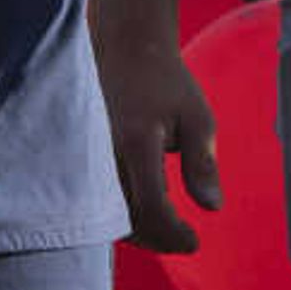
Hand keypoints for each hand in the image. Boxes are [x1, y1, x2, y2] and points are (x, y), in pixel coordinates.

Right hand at [98, 22, 217, 251]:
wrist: (124, 48)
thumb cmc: (165, 82)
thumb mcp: (197, 118)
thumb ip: (202, 163)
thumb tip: (212, 207)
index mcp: (137, 142)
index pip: (153, 208)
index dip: (174, 234)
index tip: (195, 240)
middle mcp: (104, 154)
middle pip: (125, 220)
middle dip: (158, 240)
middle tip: (185, 241)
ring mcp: (86, 157)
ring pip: (106, 215)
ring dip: (138, 231)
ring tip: (167, 230)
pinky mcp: (78, 159)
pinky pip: (94, 201)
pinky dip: (119, 216)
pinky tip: (143, 214)